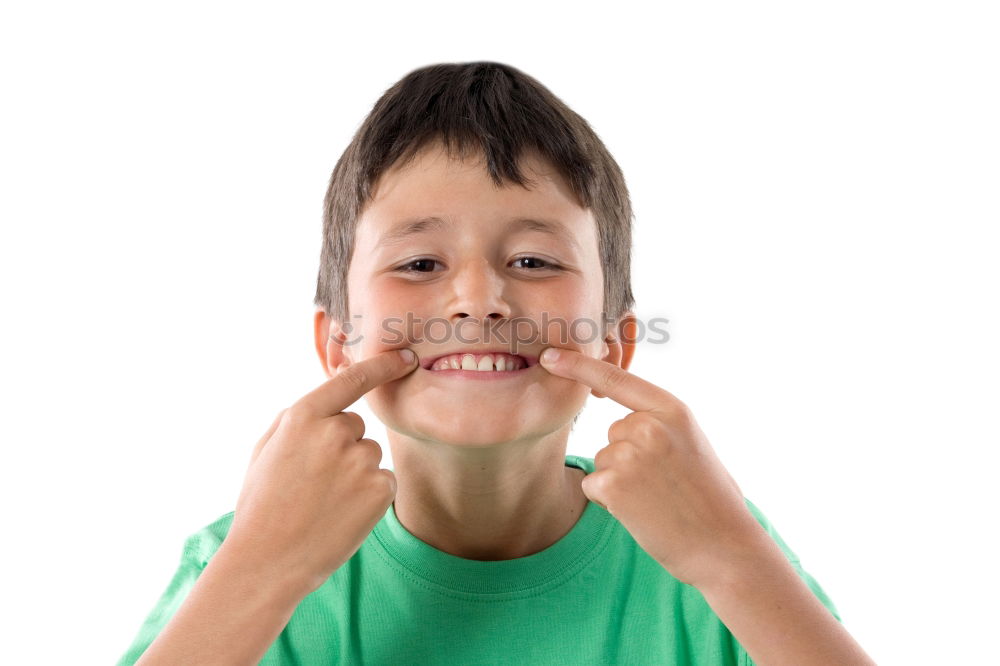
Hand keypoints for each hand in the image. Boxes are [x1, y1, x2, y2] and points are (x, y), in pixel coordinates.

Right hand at [225, 348, 417, 594]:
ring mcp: (360, 460)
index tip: (405, 358)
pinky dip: (370, 496)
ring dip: (356, 473)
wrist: (269, 561)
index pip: (352, 379)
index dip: (383, 365)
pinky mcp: (380, 489)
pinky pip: (384, 480)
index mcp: (303, 417)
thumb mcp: (265, 450)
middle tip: (315, 482)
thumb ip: (297, 418)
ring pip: (370, 454)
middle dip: (342, 446)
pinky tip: (343, 514)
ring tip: (325, 501)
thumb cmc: (263, 505)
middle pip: (356, 426)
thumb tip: (328, 397)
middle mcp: (334, 431)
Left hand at [538, 346, 763, 588]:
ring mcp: (630, 454)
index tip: (550, 355)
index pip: (617, 380)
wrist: (724, 547)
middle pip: (613, 433)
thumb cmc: (711, 499)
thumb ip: (660, 424)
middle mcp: (649, 426)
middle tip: (664, 484)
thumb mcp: (692, 443)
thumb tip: (621, 422)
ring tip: (656, 500)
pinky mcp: (613, 484)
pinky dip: (610, 502)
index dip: (579, 365)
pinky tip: (642, 513)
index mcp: (672, 410)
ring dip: (620, 482)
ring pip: (603, 460)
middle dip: (628, 457)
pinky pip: (593, 485)